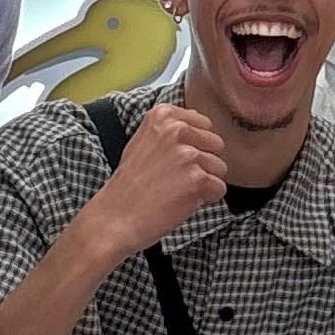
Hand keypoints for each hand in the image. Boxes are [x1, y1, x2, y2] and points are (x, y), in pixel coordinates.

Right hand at [83, 99, 224, 254]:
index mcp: (163, 115)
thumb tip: (198, 124)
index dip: (195, 146)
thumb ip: (170, 131)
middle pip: (215, 145)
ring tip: (176, 191)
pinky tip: (181, 202)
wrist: (115, 218)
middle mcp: (176, 129)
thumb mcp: (142, 142)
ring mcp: (188, 154)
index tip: (174, 161)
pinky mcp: (197, 179)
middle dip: (203, 164)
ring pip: (220, 168)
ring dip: (204, 183)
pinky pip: (219, 189)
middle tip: (176, 179)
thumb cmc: (128, 185)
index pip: (204, 124)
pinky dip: (205, 200)